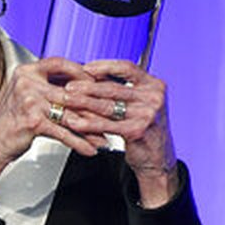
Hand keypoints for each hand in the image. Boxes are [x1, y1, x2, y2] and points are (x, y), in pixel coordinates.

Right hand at [0, 57, 104, 201]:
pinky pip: (63, 132)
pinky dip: (79, 143)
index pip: (60, 63)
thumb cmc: (12, 120)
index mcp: (27, 72)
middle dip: (93, 103)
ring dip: (91, 126)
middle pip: (70, 90)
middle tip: (111, 109)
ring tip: (105, 134)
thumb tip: (79, 82)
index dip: (81, 71)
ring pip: (70, 112)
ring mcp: (30, 102)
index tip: (97, 79)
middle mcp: (27, 83)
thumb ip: (48, 85)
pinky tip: (90, 149)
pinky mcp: (33, 122)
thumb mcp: (28, 94)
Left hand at [61, 60, 179, 206]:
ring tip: (67, 101)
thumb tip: (92, 74)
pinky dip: (88, 124)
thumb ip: (122, 90)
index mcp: (154, 85)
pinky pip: (107, 125)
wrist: (157, 157)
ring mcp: (146, 114)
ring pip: (108, 105)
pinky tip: (74, 122)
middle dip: (87, 86)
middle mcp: (153, 97)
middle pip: (113, 88)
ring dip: (83, 103)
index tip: (86, 68)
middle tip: (68, 86)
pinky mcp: (137, 131)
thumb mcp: (139, 104)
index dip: (104, 66)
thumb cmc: (144, 128)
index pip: (127, 68)